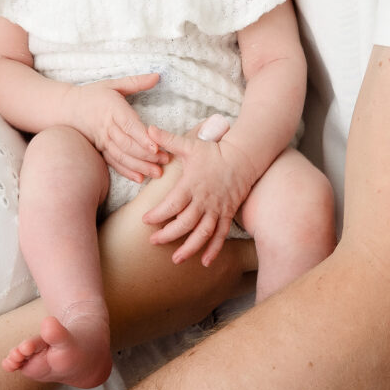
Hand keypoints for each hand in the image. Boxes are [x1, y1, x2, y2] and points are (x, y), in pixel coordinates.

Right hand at [67, 75, 165, 183]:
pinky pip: (113, 163)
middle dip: (147, 155)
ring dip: (140, 166)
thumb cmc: (93, 94)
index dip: (142, 137)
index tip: (157, 146)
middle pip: (128, 144)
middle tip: (165, 160)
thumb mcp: (114, 84)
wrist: (66, 108)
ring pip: (122, 156)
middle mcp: (107, 127)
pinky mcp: (100, 150)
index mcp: (112, 108)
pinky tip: (140, 178)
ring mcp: (102, 141)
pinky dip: (126, 171)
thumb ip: (136, 81)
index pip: (129, 125)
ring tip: (157, 172)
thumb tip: (157, 76)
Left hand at [142, 126, 258, 264]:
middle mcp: (204, 199)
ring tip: (176, 259)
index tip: (145, 220)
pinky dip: (213, 249)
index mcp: (191, 184)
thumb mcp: (190, 144)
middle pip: (185, 223)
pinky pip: (220, 235)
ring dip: (190, 248)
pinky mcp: (227, 213)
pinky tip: (205, 261)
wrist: (243, 157)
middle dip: (168, 235)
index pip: (172, 204)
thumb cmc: (214, 151)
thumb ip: (168, 140)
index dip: (158, 214)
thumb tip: (148, 128)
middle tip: (153, 242)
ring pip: (203, 233)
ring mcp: (217, 208)